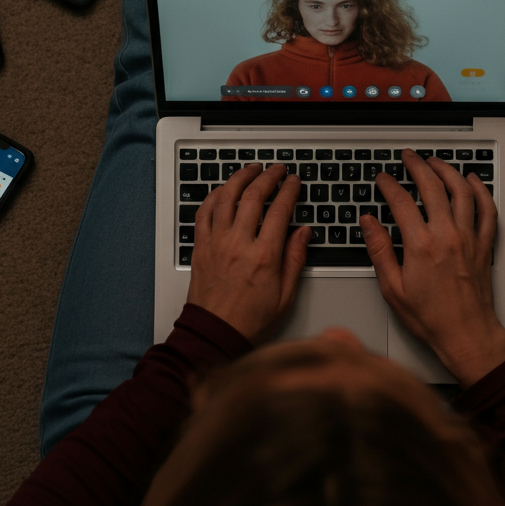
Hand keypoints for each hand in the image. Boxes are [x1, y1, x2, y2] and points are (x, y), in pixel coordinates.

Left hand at [187, 163, 310, 343]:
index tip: (293, 182)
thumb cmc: (249, 321)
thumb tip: (303, 232)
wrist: (214, 335)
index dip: (289, 190)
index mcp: (264, 256)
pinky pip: (204, 212)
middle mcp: (239, 244)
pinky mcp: (201, 247)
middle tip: (276, 170)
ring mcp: (217, 243)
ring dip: (240, 177)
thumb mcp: (286, 295)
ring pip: (227, 197)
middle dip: (268, 176)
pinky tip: (224, 190)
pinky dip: (215, 195)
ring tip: (251, 169)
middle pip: (254, 196)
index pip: (280, 209)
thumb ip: (295, 259)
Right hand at [360, 149, 504, 386]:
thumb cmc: (431, 318)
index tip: (382, 179)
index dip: (389, 185)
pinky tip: (472, 181)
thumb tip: (369, 223)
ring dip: (447, 170)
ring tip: (435, 161)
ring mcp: (469, 238)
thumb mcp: (392, 288)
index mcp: (421, 246)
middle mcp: (447, 236)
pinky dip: (480, 190)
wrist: (467, 335)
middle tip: (407, 157)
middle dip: (417, 166)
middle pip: (432, 186)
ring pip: (461, 191)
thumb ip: (379, 250)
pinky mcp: (484, 245)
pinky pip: (486, 210)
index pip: (401, 202)